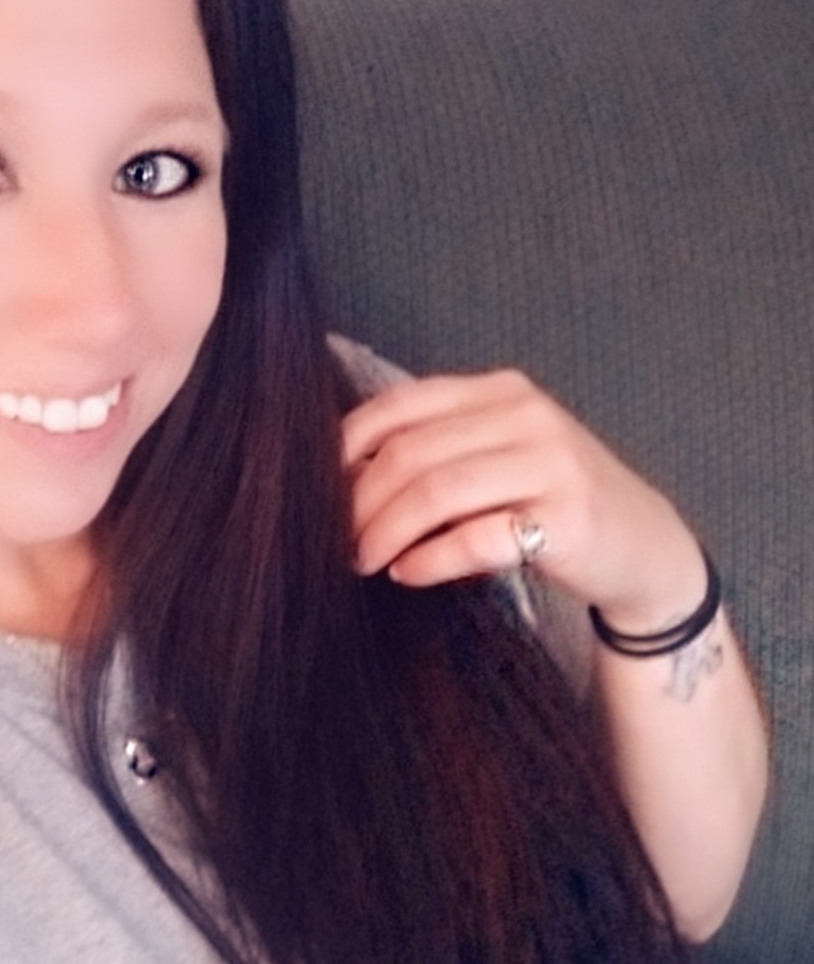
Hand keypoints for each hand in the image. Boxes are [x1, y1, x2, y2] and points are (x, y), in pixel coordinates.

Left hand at [342, 368, 708, 633]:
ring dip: (386, 531)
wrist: (643, 548)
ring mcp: (551, 466)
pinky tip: (407, 572)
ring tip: (364, 561)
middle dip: (360, 501)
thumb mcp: (502, 456)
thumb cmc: (555, 504)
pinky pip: (476, 538)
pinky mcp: (566, 520)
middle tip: (337, 540)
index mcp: (502, 391)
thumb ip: (441, 450)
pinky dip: (430, 559)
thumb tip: (343, 475)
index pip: (403, 405)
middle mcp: (528, 417)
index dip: (349, 446)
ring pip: (438, 491)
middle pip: (412, 453)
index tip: (320, 489)